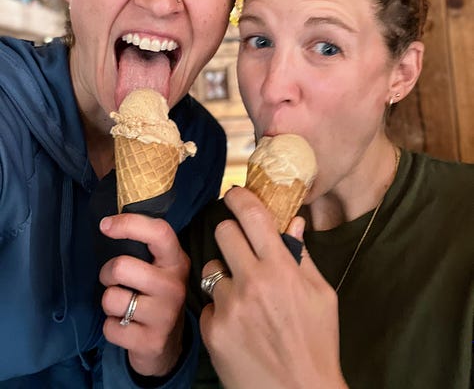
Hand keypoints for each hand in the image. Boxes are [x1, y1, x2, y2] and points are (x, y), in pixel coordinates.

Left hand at [99, 213, 188, 376]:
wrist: (167, 345)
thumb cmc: (155, 295)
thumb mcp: (159, 268)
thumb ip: (144, 248)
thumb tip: (109, 222)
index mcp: (176, 261)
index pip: (159, 232)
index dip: (129, 224)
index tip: (105, 225)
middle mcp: (174, 286)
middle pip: (121, 267)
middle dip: (107, 273)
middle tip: (114, 281)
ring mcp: (165, 315)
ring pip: (111, 298)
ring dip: (109, 303)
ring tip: (124, 306)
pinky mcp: (151, 342)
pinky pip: (110, 328)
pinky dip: (111, 327)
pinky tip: (126, 328)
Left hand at [200, 186, 347, 388]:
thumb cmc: (318, 343)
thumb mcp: (322, 295)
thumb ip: (302, 256)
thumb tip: (293, 222)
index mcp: (281, 269)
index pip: (252, 216)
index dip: (240, 197)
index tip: (234, 193)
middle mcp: (252, 283)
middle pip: (223, 232)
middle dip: (230, 233)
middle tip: (240, 246)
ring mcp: (229, 308)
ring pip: (212, 269)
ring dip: (225, 276)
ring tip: (243, 297)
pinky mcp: (213, 331)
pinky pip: (208, 304)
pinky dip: (220, 309)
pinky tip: (238, 325)